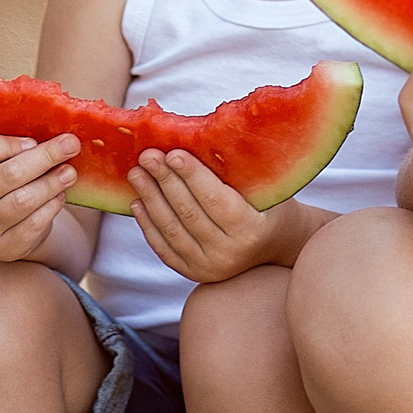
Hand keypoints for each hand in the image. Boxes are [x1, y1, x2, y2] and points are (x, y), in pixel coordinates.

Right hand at [0, 131, 81, 262]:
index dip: (10, 143)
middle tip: (71, 145)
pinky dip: (51, 207)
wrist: (13, 226)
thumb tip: (62, 137)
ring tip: (70, 172)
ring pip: (23, 201)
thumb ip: (22, 145)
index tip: (33, 141)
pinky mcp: (3, 247)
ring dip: (52, 183)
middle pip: (9, 174)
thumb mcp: (7, 160)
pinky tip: (60, 196)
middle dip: (45, 157)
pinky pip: (33, 225)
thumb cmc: (13, 182)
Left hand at [127, 149, 304, 282]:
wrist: (276, 246)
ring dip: (150, 199)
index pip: (215, 200)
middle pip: (188, 213)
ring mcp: (208, 268)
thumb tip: (198, 139)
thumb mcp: (265, 189)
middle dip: (165, 181)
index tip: (173, 153)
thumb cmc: (270, 206)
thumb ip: (237, 172)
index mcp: (250, 231)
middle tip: (147, 156)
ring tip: (136, 173)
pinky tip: (138, 202)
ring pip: (171, 231)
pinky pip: (164, 248)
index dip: (192, 176)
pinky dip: (148, 225)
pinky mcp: (192, 273)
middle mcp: (228, 254)